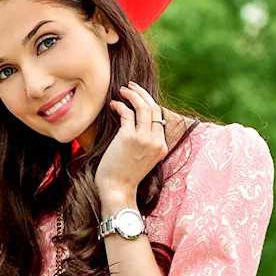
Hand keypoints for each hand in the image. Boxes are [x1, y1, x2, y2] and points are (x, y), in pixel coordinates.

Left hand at [94, 81, 167, 202]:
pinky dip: (120, 105)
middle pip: (154, 108)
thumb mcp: (140, 157)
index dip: (148, 102)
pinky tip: (113, 105)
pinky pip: (127, 113)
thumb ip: (143, 141)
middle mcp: (156, 141)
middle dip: (142, 93)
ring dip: (132, 95)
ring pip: (143, 107)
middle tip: (130, 86)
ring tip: (121, 90)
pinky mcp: (129, 137)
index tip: (138, 95)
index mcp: (162, 146)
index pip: (159, 117)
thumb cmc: (123, 175)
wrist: (117, 189)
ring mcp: (144, 139)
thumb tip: (133, 121)